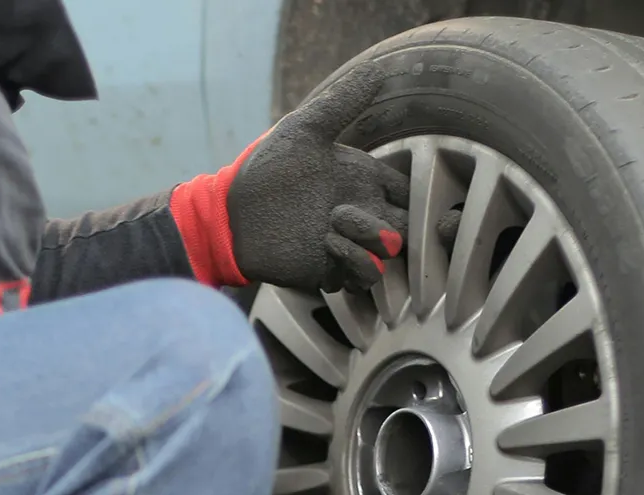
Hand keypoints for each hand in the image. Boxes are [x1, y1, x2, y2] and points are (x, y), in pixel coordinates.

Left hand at [169, 64, 409, 292]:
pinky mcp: (333, 270)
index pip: (408, 192)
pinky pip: (364, 275)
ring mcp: (349, 244)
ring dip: (372, 237)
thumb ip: (342, 104)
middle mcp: (362, 214)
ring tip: (336, 220)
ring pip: (390, 253)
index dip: (412, 193)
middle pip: (407, 226)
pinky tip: (328, 242)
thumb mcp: (305, 131)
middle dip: (397, 221)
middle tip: (356, 207)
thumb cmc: (267, 169)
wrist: (231, 214)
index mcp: (363, 181)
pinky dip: (356, 259)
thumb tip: (376, 69)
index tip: (395, 189)